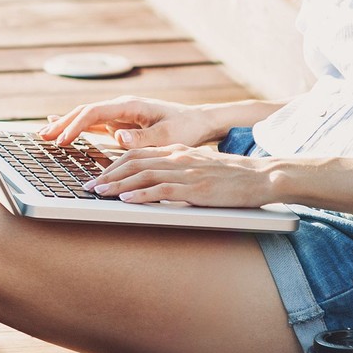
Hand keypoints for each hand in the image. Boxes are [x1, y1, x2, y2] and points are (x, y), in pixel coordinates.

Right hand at [39, 97, 217, 150]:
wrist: (199, 121)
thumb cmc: (186, 128)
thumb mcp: (169, 136)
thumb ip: (144, 137)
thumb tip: (118, 137)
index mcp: (130, 106)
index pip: (94, 112)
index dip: (75, 125)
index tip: (62, 140)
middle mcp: (121, 107)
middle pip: (84, 111)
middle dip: (62, 123)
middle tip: (41, 136)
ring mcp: (119, 114)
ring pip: (85, 117)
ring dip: (64, 125)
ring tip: (43, 134)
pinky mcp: (120, 123)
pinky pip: (93, 124)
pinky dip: (76, 127)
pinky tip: (61, 129)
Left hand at [89, 145, 276, 207]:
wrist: (262, 176)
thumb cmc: (233, 177)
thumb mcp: (201, 167)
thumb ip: (178, 170)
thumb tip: (156, 181)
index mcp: (179, 151)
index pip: (138, 154)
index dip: (114, 164)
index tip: (99, 176)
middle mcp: (179, 157)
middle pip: (134, 161)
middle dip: (108, 174)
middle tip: (89, 186)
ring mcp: (187, 172)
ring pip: (143, 175)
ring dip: (118, 185)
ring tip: (100, 193)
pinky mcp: (196, 188)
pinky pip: (163, 190)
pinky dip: (141, 195)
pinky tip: (127, 201)